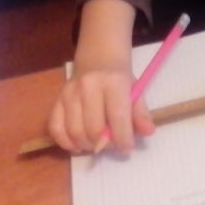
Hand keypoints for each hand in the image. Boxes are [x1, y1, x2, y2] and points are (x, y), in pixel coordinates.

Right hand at [46, 0, 154, 153]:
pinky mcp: (57, 98)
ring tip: (96, 145)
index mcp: (113, 82)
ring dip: (86, 145)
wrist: (98, 56)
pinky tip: (77, 145)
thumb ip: (141, 113)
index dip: (123, 138)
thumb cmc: (119, 77)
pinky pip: (55, 127)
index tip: (127, 149)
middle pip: (94, 128)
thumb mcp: (136, 89)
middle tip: (111, 145)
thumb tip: (148, 131)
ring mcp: (70, 92)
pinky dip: (65, 142)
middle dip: (104, 144)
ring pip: (74, 131)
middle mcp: (89, 86)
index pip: (117, 116)